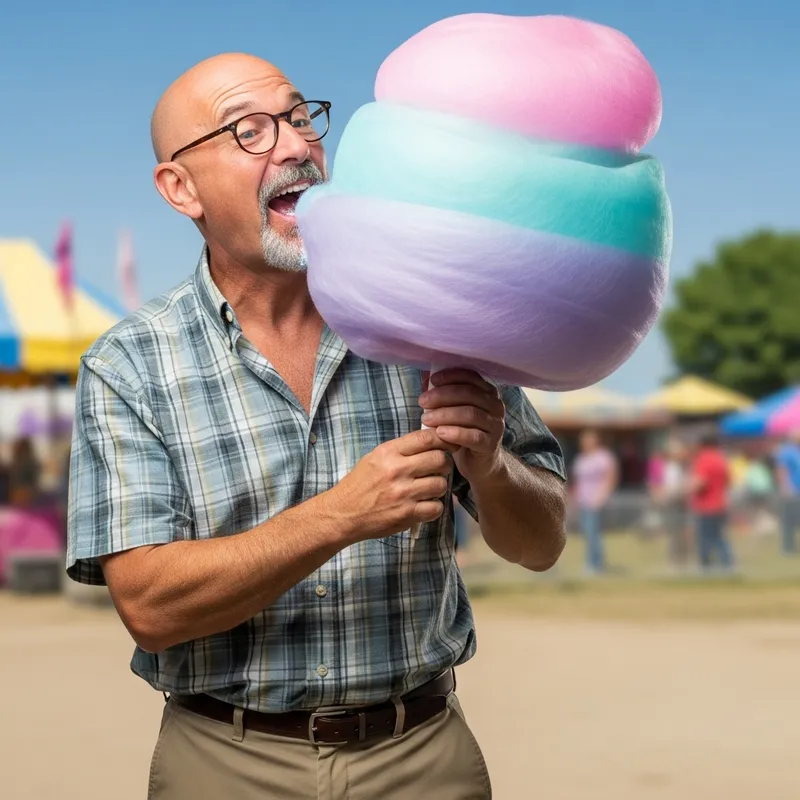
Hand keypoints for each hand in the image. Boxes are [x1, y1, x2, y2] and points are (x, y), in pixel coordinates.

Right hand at [328, 429, 452, 541]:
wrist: (343, 513)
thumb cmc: (360, 484)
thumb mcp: (375, 458)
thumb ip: (401, 450)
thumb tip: (430, 441)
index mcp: (388, 452)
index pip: (425, 438)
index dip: (444, 439)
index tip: (449, 444)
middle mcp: (397, 470)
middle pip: (439, 459)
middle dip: (444, 464)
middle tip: (439, 469)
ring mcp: (403, 493)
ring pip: (441, 484)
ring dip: (438, 487)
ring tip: (428, 489)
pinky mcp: (407, 514)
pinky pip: (436, 508)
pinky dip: (434, 507)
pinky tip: (424, 505)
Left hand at [418, 368, 504, 480]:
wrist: (480, 463)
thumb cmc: (464, 432)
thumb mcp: (453, 411)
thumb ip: (442, 394)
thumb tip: (425, 378)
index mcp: (488, 393)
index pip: (471, 377)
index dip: (451, 376)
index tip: (432, 380)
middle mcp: (496, 406)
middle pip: (469, 394)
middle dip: (443, 395)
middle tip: (423, 401)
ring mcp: (496, 426)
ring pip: (471, 414)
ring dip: (445, 414)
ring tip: (426, 419)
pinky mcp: (491, 445)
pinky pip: (473, 436)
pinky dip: (455, 433)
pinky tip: (440, 433)